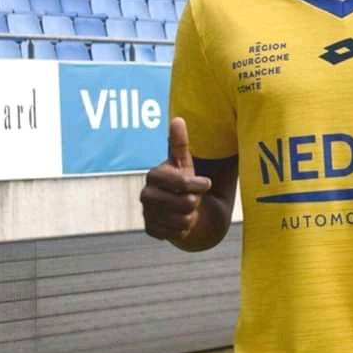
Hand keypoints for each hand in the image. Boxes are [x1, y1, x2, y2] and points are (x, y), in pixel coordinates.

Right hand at [140, 117, 211, 241]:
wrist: (180, 209)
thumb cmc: (184, 181)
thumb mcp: (185, 162)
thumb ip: (180, 143)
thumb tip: (177, 119)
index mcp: (154, 175)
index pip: (183, 183)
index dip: (199, 185)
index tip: (207, 184)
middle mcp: (146, 195)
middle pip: (185, 203)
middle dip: (195, 201)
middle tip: (193, 198)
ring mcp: (147, 214)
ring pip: (183, 219)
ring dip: (191, 215)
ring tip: (187, 209)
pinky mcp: (151, 231)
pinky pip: (177, 233)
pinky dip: (184, 228)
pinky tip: (180, 221)